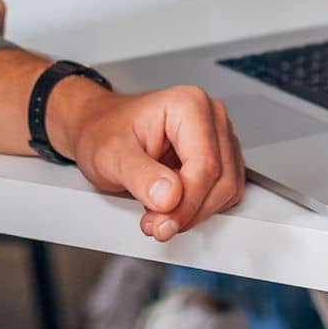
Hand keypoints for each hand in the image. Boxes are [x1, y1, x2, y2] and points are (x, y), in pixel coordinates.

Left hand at [48, 81, 245, 242]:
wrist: (100, 129)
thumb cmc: (104, 132)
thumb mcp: (111, 155)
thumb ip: (140, 176)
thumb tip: (169, 197)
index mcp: (189, 105)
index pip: (206, 165)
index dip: (187, 203)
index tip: (163, 223)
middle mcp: (210, 117)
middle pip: (222, 180)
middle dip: (189, 211)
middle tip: (155, 223)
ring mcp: (218, 136)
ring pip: (227, 189)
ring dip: (194, 212)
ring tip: (159, 212)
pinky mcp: (220, 156)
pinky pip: (224, 192)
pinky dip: (199, 207)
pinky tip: (172, 203)